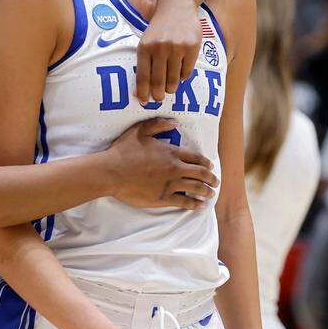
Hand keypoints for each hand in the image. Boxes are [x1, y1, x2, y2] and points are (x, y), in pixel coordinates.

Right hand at [104, 118, 218, 209]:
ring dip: (207, 191)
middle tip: (215, 182)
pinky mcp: (163, 198)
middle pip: (201, 173)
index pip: (196, 158)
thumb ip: (159, 125)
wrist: (111, 172)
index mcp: (172, 152)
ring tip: (211, 194)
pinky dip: (194, 204)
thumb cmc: (124, 151)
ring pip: (196, 188)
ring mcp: (170, 184)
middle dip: (211, 178)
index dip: (206, 162)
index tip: (210, 166)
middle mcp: (175, 168)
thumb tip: (176, 122)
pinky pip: (184, 202)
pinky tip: (199, 205)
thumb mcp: (140, 130)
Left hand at [137, 0, 200, 103]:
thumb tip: (140, 90)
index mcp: (145, 47)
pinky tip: (180, 73)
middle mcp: (160, 48)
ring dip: (171, 87)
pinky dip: (183, 76)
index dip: (143, 91)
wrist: (177, 7)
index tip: (144, 101)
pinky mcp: (191, 47)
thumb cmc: (159, 28)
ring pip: (174, 78)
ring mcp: (176, 48)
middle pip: (158, 81)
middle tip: (158, 99)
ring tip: (170, 88)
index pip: (143, 76)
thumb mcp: (147, 40)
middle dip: (158, 94)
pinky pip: (187, 71)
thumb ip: (145, 62)